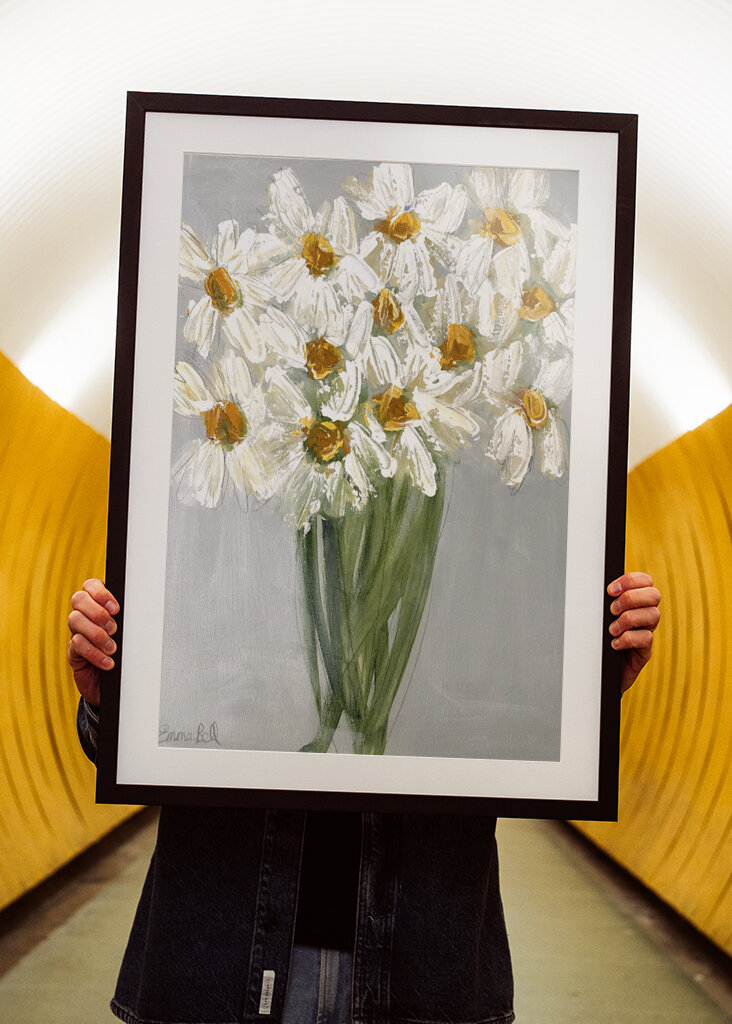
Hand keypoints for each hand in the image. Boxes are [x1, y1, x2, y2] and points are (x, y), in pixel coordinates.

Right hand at [67, 579, 119, 705]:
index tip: (116, 608)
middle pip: (79, 599)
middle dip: (98, 612)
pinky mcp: (73, 652)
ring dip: (97, 634)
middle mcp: (85, 616)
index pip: (90, 585)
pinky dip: (94, 653)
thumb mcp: (129, 633)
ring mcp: (76, 633)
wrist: (116, 684)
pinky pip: (77, 644)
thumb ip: (128, 620)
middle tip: (114, 629)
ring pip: (75, 620)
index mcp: (98, 605)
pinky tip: (108, 662)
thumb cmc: (126, 653)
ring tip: (112, 648)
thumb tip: (140, 609)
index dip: (100, 593)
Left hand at [607, 571, 660, 693]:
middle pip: (654, 595)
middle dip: (630, 598)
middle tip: (612, 610)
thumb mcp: (599, 617)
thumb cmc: (596, 639)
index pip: (645, 581)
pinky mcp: (644, 651)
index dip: (631, 580)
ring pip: (653, 615)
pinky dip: (628, 639)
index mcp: (634, 602)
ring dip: (628, 619)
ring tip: (612, 630)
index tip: (610, 590)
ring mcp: (646, 632)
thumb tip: (593, 587)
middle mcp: (644, 615)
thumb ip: (603, 602)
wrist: (597, 670)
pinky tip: (614, 644)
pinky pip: (646, 638)